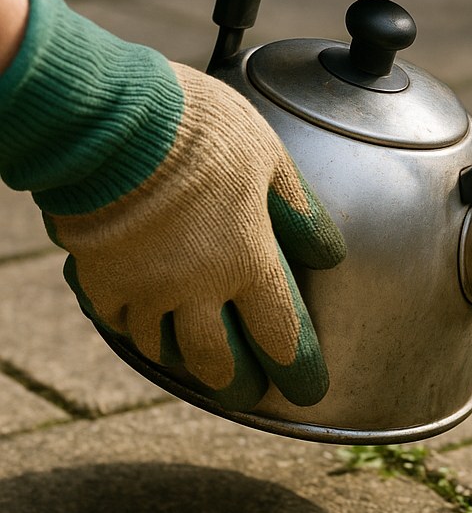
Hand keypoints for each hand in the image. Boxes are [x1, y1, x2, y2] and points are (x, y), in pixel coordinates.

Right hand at [0, 0, 344, 410]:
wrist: (112, 119)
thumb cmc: (200, 130)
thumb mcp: (269, 159)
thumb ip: (300, 209)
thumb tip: (331, 252)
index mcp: (246, 262)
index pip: (280, 335)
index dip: (299, 369)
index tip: (309, 389)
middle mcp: (195, 289)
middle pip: (218, 360)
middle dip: (239, 383)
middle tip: (249, 394)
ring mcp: (143, 288)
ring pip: (163, 348)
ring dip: (185, 362)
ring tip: (197, 367)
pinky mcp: (98, 276)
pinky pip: (118, 322)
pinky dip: (136, 331)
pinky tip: (143, 328)